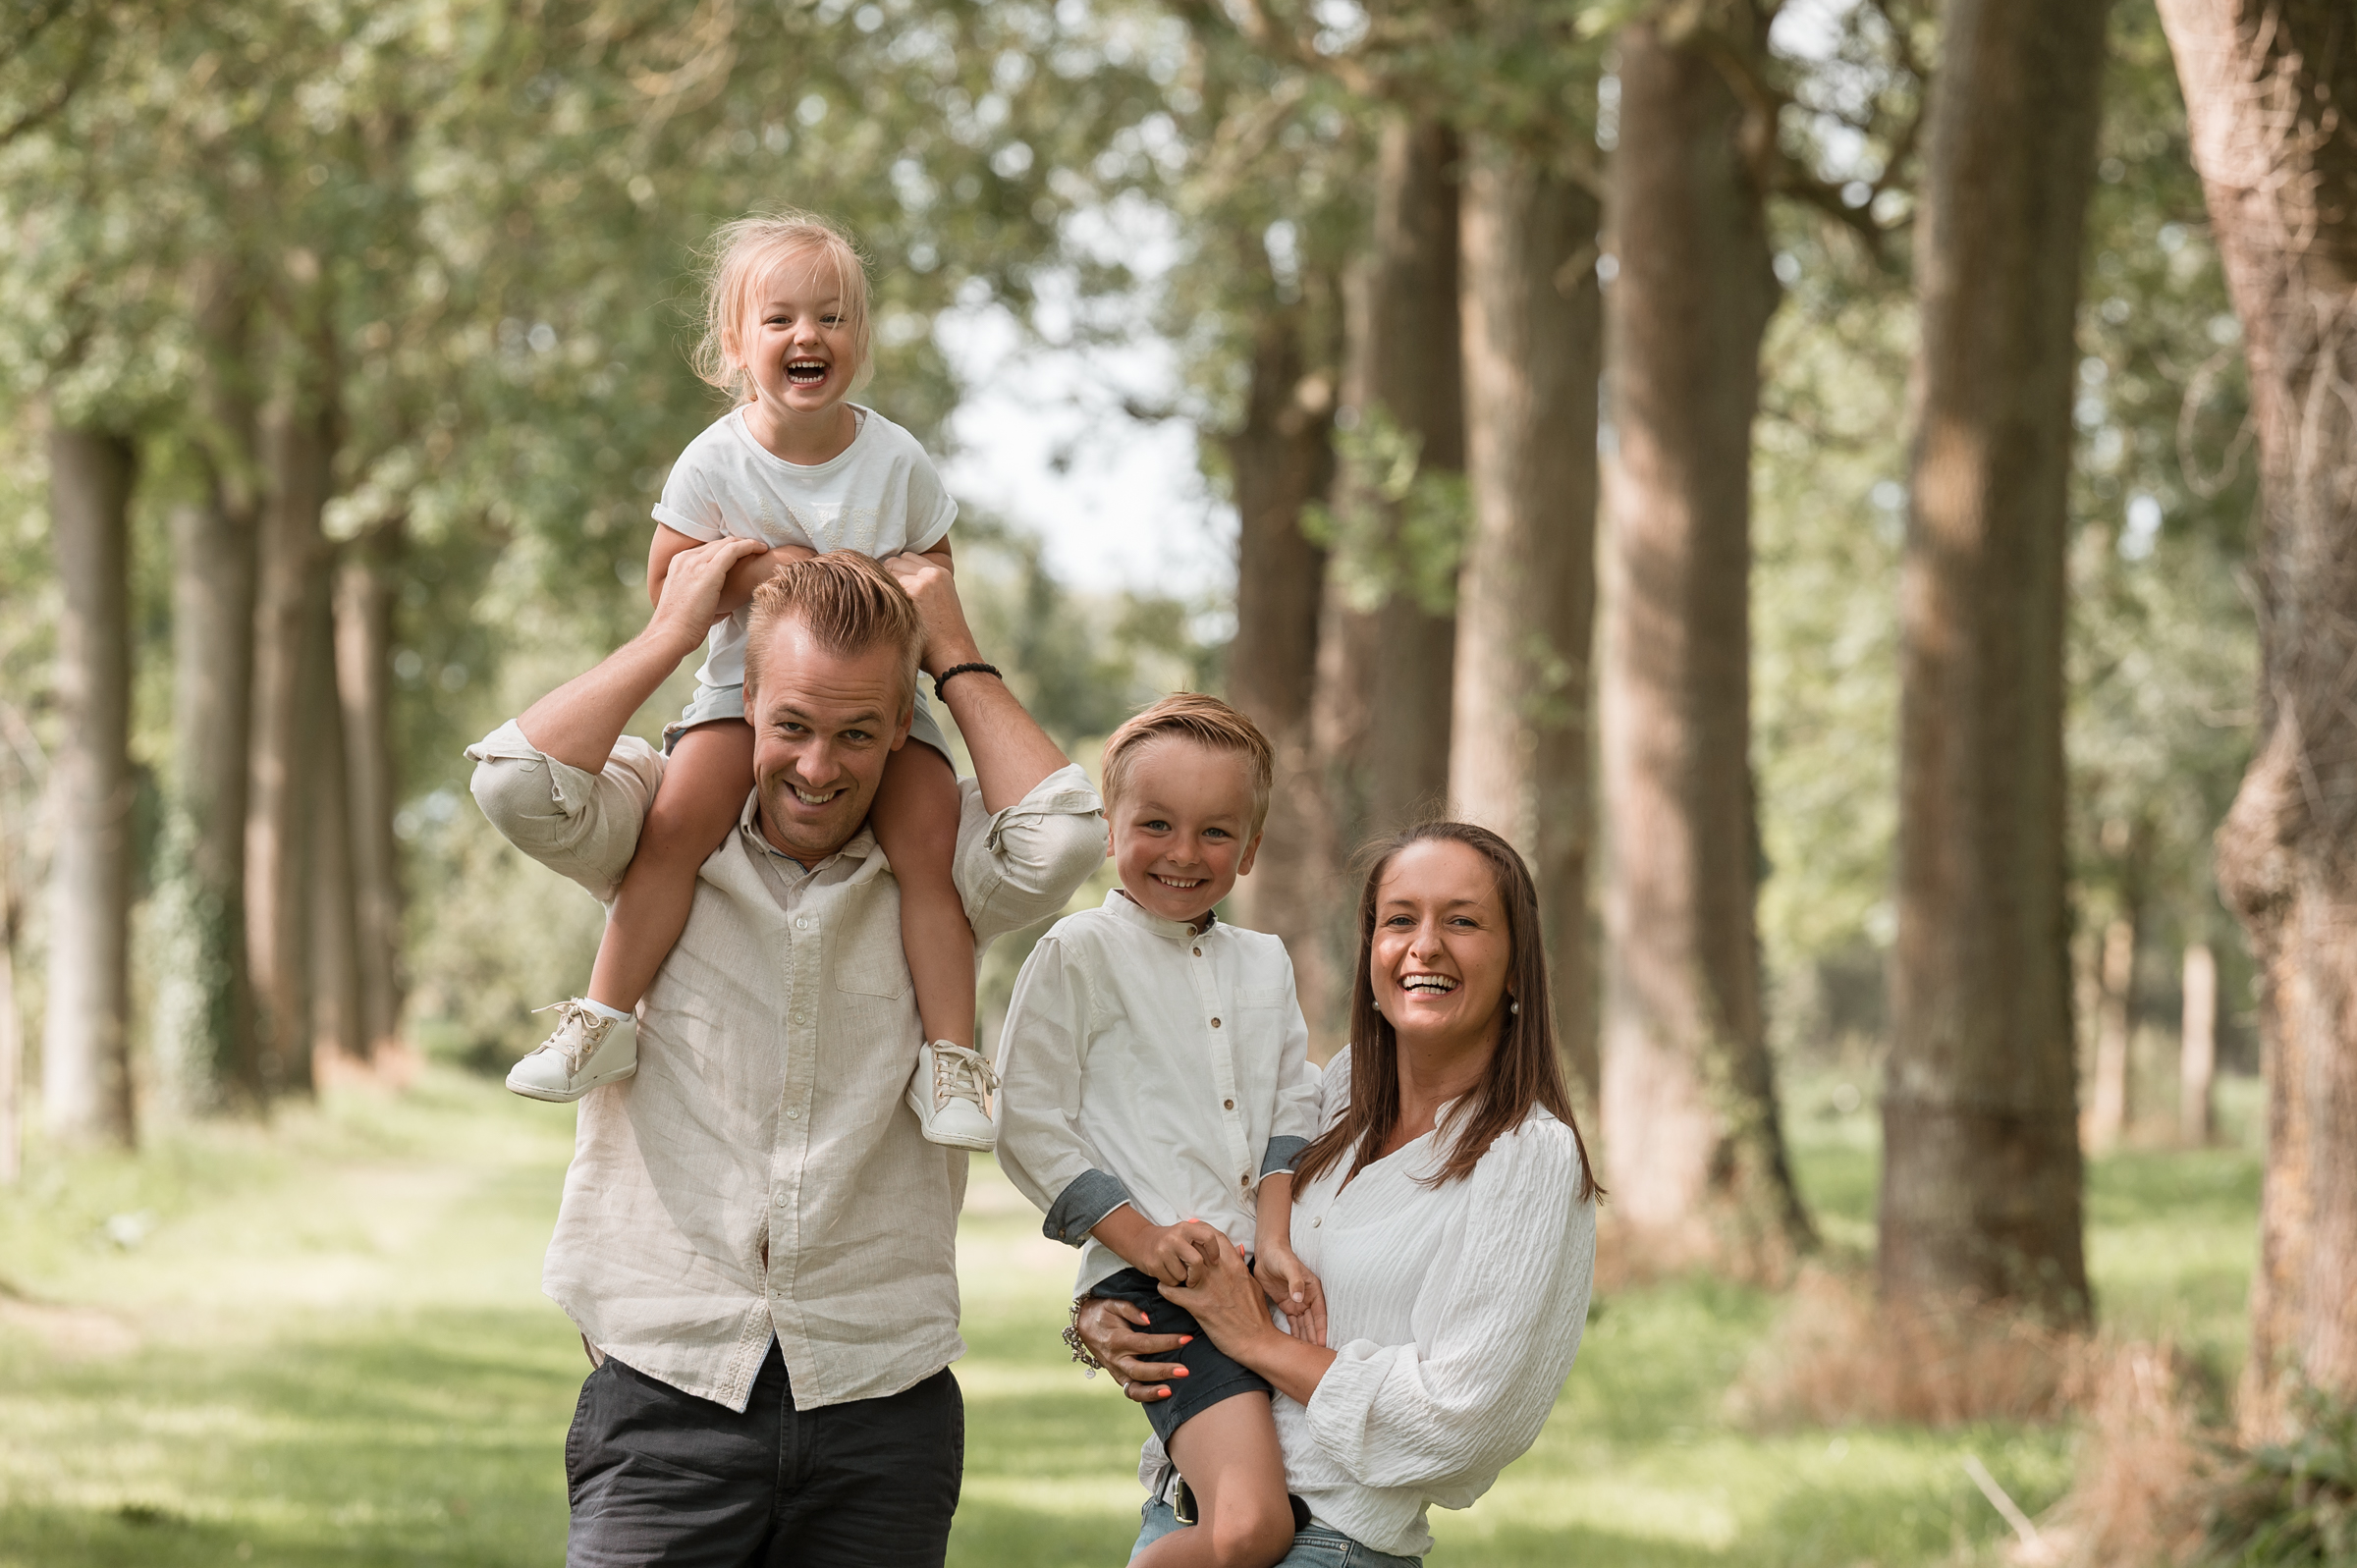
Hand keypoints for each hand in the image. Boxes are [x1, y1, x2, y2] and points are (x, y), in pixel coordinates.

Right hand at [649, 536, 767, 654]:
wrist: (670, 633)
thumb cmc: (681, 628)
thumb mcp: (689, 605)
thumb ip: (705, 600)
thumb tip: (726, 608)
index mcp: (679, 564)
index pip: (706, 549)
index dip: (726, 550)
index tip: (741, 555)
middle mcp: (686, 558)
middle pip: (717, 544)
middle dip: (738, 544)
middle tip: (756, 548)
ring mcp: (696, 562)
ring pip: (726, 544)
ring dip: (747, 543)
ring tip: (762, 547)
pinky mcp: (709, 570)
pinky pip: (733, 550)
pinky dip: (749, 546)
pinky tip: (762, 549)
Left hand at [882, 550, 979, 675]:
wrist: (952, 656)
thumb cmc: (941, 638)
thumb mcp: (939, 602)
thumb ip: (921, 586)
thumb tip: (890, 580)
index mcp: (941, 573)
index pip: (906, 558)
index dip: (897, 574)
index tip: (895, 592)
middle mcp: (931, 573)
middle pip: (894, 561)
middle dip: (888, 578)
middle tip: (888, 602)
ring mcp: (921, 582)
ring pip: (886, 571)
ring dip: (883, 587)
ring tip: (887, 609)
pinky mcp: (911, 594)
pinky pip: (882, 585)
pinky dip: (880, 598)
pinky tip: (884, 614)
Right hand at [1073, 1297, 1186, 1403]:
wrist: (1083, 1325)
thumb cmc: (1102, 1312)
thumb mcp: (1113, 1303)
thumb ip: (1130, 1309)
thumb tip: (1148, 1319)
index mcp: (1117, 1340)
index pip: (1145, 1343)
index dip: (1167, 1342)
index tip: (1187, 1339)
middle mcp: (1116, 1359)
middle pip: (1140, 1370)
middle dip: (1163, 1372)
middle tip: (1185, 1371)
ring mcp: (1116, 1371)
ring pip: (1133, 1388)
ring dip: (1153, 1392)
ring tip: (1171, 1391)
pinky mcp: (1118, 1378)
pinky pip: (1131, 1392)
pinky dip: (1145, 1396)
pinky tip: (1163, 1394)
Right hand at [1137, 1220, 1219, 1288]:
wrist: (1141, 1241)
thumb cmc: (1172, 1242)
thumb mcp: (1188, 1234)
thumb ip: (1209, 1240)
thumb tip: (1240, 1250)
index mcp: (1187, 1227)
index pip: (1209, 1237)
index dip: (1215, 1252)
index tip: (1215, 1263)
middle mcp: (1175, 1237)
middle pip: (1196, 1262)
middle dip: (1197, 1275)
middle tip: (1194, 1279)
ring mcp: (1162, 1250)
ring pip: (1182, 1275)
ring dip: (1182, 1279)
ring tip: (1178, 1273)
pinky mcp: (1153, 1263)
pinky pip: (1170, 1281)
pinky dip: (1171, 1283)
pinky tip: (1168, 1274)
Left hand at [1159, 1230, 1287, 1358]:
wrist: (1258, 1341)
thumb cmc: (1257, 1315)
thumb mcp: (1253, 1285)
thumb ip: (1242, 1266)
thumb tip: (1238, 1249)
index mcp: (1235, 1265)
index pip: (1213, 1237)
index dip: (1200, 1233)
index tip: (1191, 1236)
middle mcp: (1220, 1272)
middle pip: (1194, 1246)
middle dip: (1182, 1248)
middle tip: (1173, 1253)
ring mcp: (1208, 1288)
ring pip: (1180, 1264)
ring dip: (1171, 1267)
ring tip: (1168, 1272)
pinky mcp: (1198, 1306)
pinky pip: (1172, 1291)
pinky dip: (1164, 1289)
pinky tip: (1164, 1291)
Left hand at [1253, 1243, 1328, 1345]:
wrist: (1267, 1252)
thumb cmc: (1281, 1256)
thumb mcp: (1289, 1267)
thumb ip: (1295, 1282)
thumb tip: (1300, 1298)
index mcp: (1313, 1290)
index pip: (1320, 1314)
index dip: (1321, 1329)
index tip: (1322, 1343)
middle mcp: (1307, 1298)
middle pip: (1312, 1323)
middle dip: (1314, 1338)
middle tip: (1313, 1356)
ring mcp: (1297, 1302)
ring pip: (1303, 1325)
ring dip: (1305, 1338)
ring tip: (1304, 1355)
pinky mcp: (1286, 1304)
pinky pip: (1292, 1323)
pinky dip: (1294, 1333)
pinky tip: (1293, 1345)